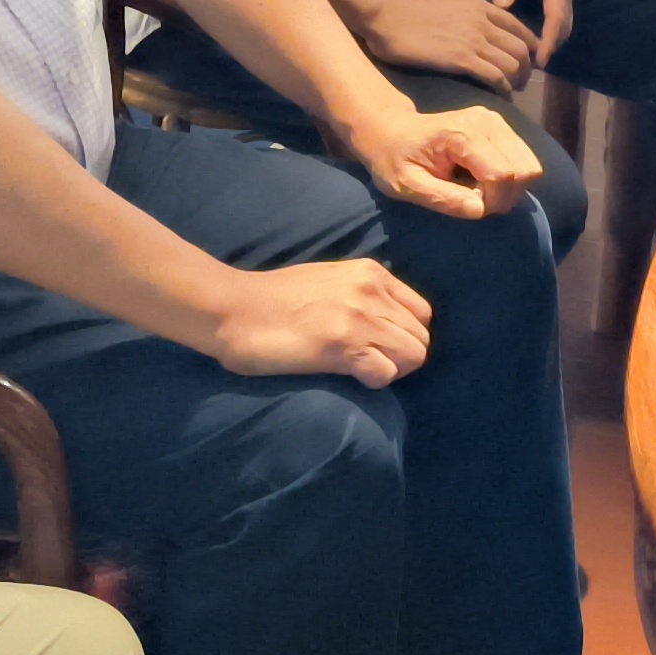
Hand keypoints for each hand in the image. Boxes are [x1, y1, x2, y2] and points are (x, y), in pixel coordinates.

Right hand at [210, 256, 433, 384]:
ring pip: (413, 355)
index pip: (422, 313)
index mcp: (370, 272)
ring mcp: (360, 317)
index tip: (381, 346)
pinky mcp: (343, 345)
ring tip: (362, 370)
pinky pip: (386, 372)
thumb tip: (385, 322)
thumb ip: (361, 294)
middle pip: (421, 337)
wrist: (233, 309)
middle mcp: (371, 291)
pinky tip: (350, 376)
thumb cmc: (273, 300)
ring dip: (392, 370)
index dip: (406, 335)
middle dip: (403, 357)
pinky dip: (374, 381)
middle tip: (371, 364)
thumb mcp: (329, 281)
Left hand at [341, 97, 544, 219]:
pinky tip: (481, 179)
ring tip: (476, 190)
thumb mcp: (406, 185)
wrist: (392, 131)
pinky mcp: (502, 127)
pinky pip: (524, 160)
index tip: (467, 206)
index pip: (503, 175)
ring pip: (530, 166)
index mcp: (463, 135)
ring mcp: (497, 121)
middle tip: (473, 200)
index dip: (492, 201)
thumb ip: (442, 198)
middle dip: (505, 196)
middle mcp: (487, 122)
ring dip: (509, 188)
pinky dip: (510, 178)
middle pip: (524, 170)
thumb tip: (479, 210)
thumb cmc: (394, 159)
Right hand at [357, 0, 538, 90]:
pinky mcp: (461, 59)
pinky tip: (499, 97)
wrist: (387, 14)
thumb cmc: (410, 13)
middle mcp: (483, 22)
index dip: (529, 48)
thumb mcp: (451, 8)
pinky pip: (495, 76)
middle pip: (522, 49)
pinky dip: (502, 89)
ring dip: (515, 82)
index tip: (526, 62)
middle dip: (526, 69)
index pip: (520, 28)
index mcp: (481, 7)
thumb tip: (479, 37)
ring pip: (513, 63)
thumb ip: (470, 19)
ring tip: (510, 92)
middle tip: (519, 83)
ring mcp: (474, 40)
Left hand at [492, 0, 576, 63]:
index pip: (557, 16)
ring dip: (554, 35)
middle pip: (565, 21)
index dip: (549, 41)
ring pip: (566, 15)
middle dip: (552, 44)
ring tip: (533, 52)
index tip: (538, 60)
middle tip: (531, 65)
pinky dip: (554, 23)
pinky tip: (538, 31)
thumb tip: (502, 7)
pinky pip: (562, 6)